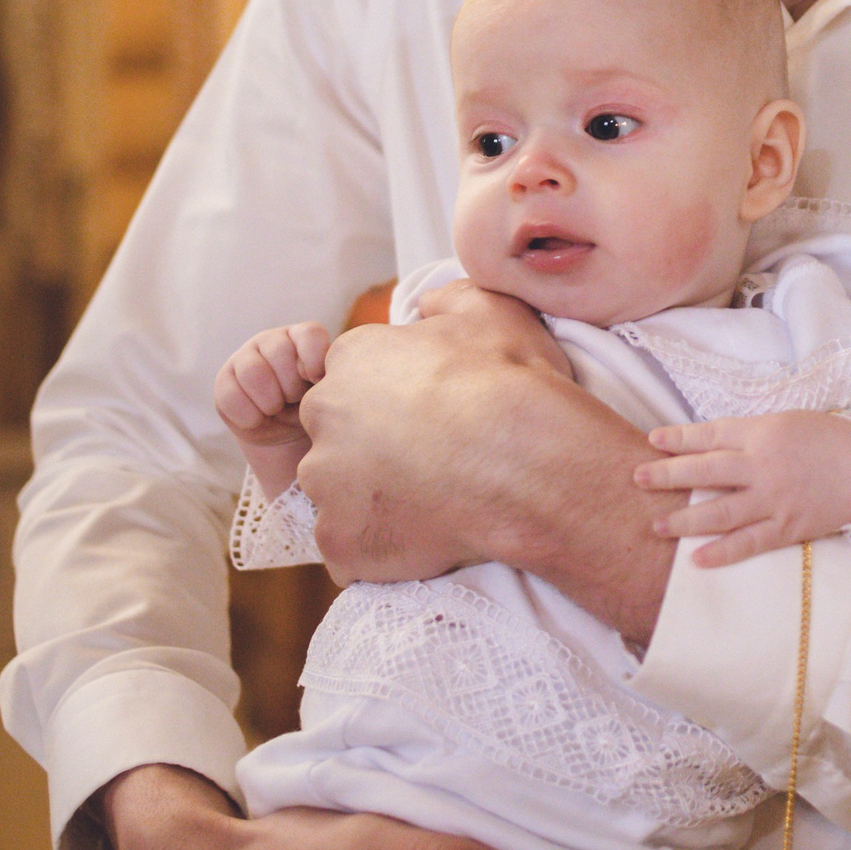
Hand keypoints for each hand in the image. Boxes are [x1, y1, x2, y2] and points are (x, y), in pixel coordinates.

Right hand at [215, 323, 331, 495]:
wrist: (287, 437)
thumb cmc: (316, 409)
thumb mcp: (330, 393)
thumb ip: (333, 378)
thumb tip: (325, 379)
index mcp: (303, 337)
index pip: (310, 334)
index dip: (315, 361)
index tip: (318, 383)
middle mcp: (273, 340)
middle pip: (279, 352)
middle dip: (291, 387)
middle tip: (295, 400)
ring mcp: (244, 357)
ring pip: (253, 372)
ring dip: (269, 400)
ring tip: (277, 409)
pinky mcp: (224, 380)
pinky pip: (231, 396)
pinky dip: (249, 416)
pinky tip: (259, 419)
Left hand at [295, 296, 673, 638]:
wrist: (526, 463)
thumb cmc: (510, 384)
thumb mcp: (487, 310)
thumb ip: (444, 300)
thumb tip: (426, 307)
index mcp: (352, 359)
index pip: (355, 382)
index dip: (397, 403)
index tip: (432, 418)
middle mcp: (325, 415)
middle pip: (338, 436)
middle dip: (373, 451)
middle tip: (431, 463)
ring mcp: (326, 481)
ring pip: (339, 494)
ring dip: (375, 501)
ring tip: (434, 504)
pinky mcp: (339, 539)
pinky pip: (350, 548)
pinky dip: (381, 549)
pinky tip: (427, 537)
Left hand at [636, 410, 850, 566]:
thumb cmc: (837, 439)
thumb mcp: (792, 421)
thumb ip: (754, 432)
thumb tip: (718, 440)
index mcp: (763, 432)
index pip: (710, 434)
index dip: (678, 438)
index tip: (652, 440)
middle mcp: (762, 466)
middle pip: (705, 470)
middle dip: (668, 475)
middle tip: (637, 478)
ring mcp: (773, 499)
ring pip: (719, 510)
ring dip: (684, 519)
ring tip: (655, 525)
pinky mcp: (788, 527)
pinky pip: (748, 543)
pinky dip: (722, 552)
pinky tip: (696, 560)